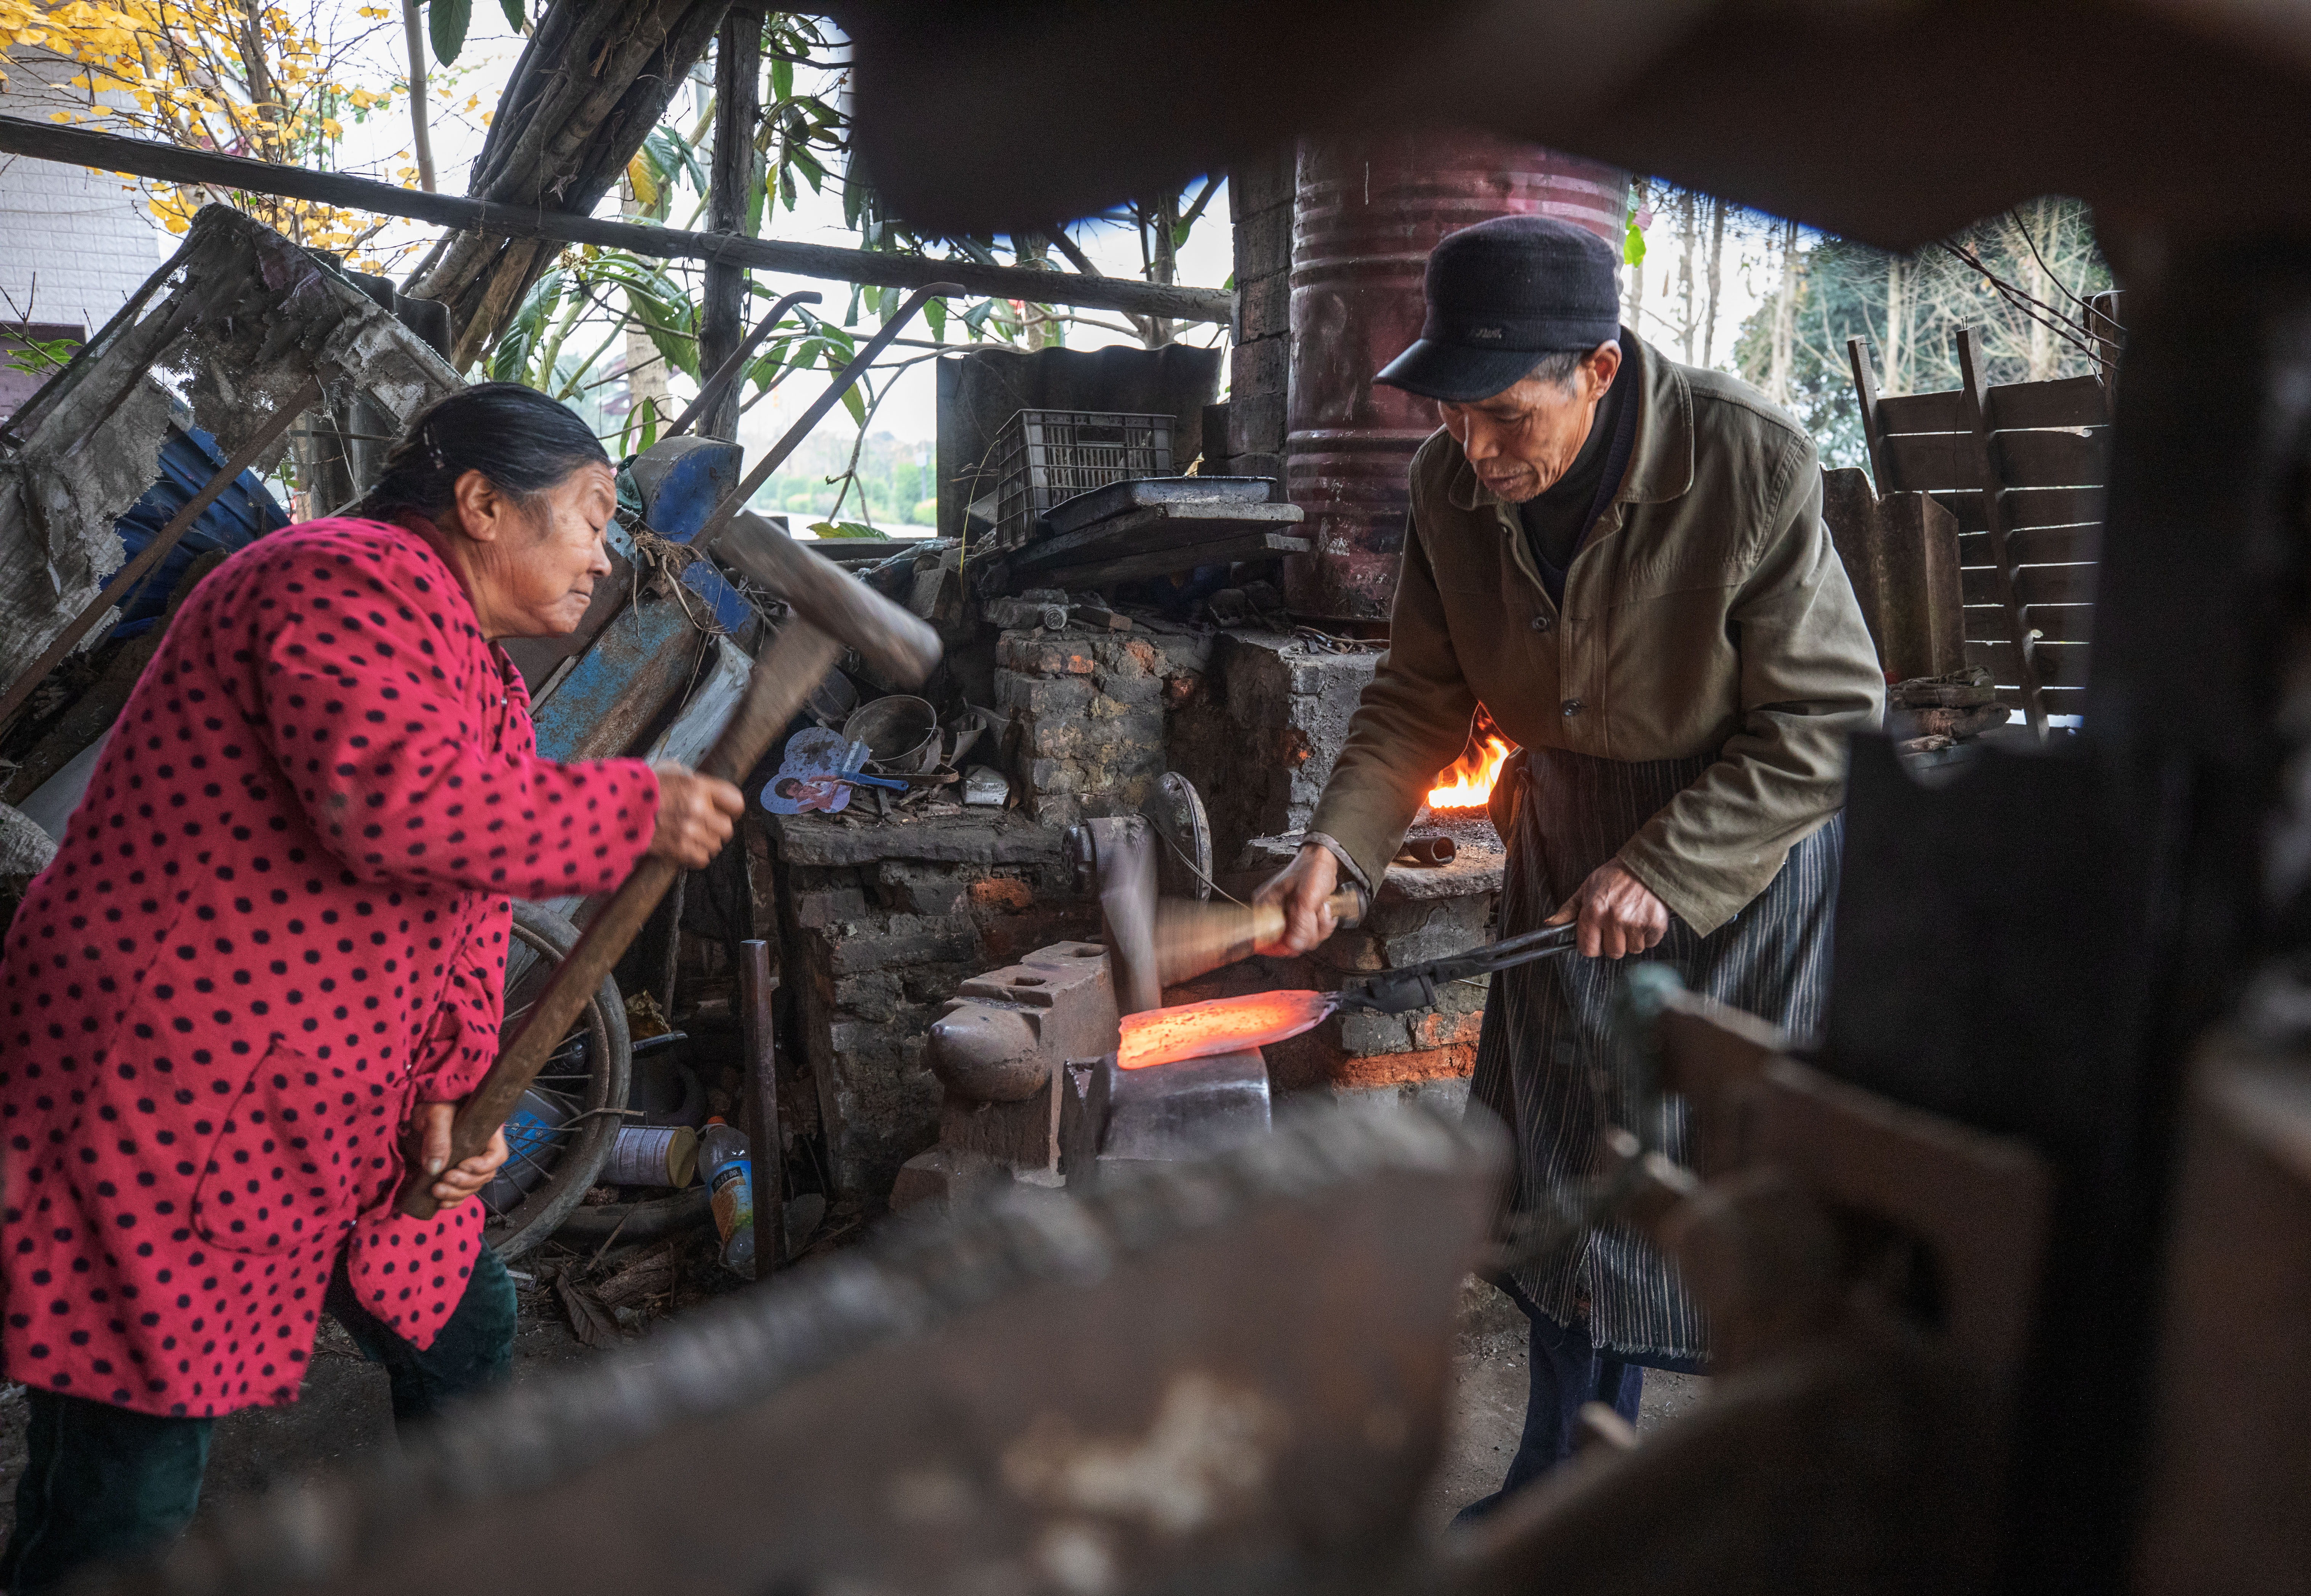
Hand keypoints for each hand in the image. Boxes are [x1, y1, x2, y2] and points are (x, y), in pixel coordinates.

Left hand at [410, 1102, 509, 1207]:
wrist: (418, 1109)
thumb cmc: (434, 1103)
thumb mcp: (436, 1114)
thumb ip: (437, 1137)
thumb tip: (436, 1167)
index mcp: (486, 1134)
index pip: (497, 1156)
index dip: (484, 1165)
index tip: (463, 1165)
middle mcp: (480, 1151)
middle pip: (484, 1176)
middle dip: (465, 1182)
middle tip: (444, 1179)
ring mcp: (467, 1164)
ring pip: (472, 1187)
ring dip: (456, 1194)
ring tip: (436, 1191)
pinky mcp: (453, 1173)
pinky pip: (460, 1193)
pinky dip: (452, 1201)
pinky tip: (440, 1203)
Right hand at [648, 760, 744, 866]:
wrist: (613, 808)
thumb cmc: (640, 787)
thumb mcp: (668, 771)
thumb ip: (691, 779)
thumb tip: (705, 788)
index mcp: (697, 787)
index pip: (736, 801)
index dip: (732, 808)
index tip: (727, 810)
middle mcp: (697, 810)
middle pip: (727, 828)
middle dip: (718, 827)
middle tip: (706, 825)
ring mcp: (688, 832)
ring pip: (715, 845)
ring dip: (706, 842)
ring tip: (691, 835)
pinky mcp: (677, 850)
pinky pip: (702, 859)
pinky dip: (696, 855)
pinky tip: (686, 847)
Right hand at [1253, 842, 1343, 955]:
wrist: (1324, 860)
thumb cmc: (1310, 869)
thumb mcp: (1306, 897)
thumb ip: (1300, 922)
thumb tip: (1294, 945)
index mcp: (1265, 908)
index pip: (1264, 940)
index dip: (1281, 945)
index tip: (1297, 941)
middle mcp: (1274, 915)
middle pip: (1288, 943)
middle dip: (1308, 931)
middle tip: (1314, 914)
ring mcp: (1288, 917)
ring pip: (1303, 940)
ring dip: (1319, 926)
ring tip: (1320, 908)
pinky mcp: (1300, 918)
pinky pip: (1312, 933)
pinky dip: (1323, 924)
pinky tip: (1323, 910)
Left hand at [1545, 860, 1669, 959]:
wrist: (1646, 864)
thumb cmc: (1614, 876)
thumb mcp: (1586, 888)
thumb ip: (1569, 909)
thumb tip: (1550, 924)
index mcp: (1593, 911)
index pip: (1588, 949)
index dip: (1592, 947)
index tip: (1597, 940)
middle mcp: (1613, 919)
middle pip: (1613, 952)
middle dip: (1614, 943)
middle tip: (1617, 926)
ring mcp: (1635, 922)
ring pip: (1633, 949)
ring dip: (1632, 939)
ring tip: (1631, 919)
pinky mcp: (1655, 923)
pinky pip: (1651, 943)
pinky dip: (1649, 935)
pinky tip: (1644, 918)